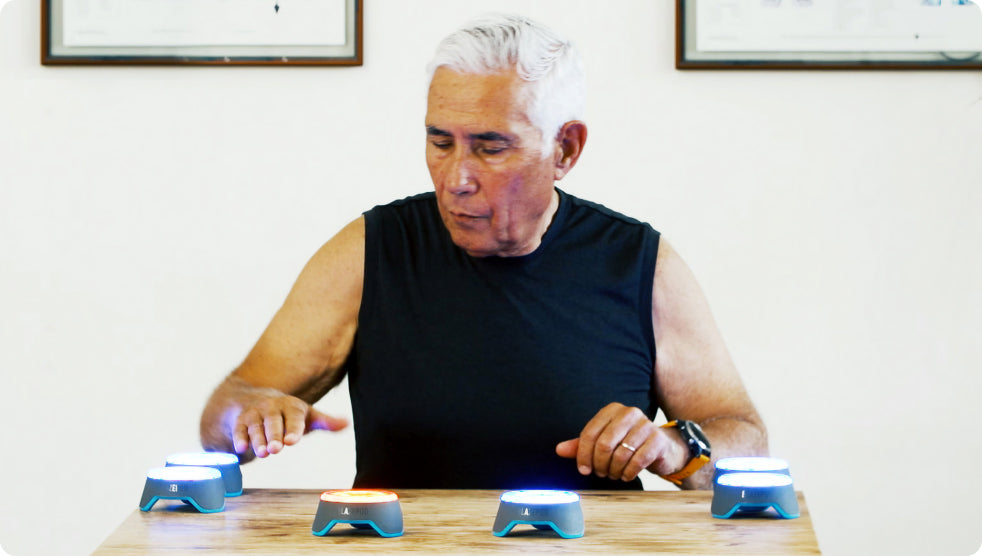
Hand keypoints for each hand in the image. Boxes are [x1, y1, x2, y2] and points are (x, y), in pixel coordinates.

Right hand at [231, 388, 347, 458]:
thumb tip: (347, 423)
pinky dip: (239, 438)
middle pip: (273, 422)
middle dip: (274, 435)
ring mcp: (255, 414)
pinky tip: (241, 449)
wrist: (254, 399)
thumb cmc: (287, 413)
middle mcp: (272, 408)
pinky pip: (239, 429)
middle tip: (276, 449)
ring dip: (258, 440)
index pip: (294, 418)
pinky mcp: (240, 421)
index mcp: (291, 406)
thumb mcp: (306, 415)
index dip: (293, 429)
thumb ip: (325, 421)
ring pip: (256, 427)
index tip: (292, 441)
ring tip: (262, 453)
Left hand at [555, 402, 685, 481]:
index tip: (583, 470)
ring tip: (614, 474)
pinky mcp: (658, 439)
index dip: (583, 455)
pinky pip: (638, 460)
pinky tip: (627, 475)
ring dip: (614, 470)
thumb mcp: (603, 442)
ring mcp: (646, 424)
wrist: (661, 448)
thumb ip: (581, 445)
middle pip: (604, 444)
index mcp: (611, 410)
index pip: (590, 433)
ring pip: (621, 454)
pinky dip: (629, 472)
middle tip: (601, 473)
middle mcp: (629, 413)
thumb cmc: (627, 444)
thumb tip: (559, 449)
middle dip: (599, 464)